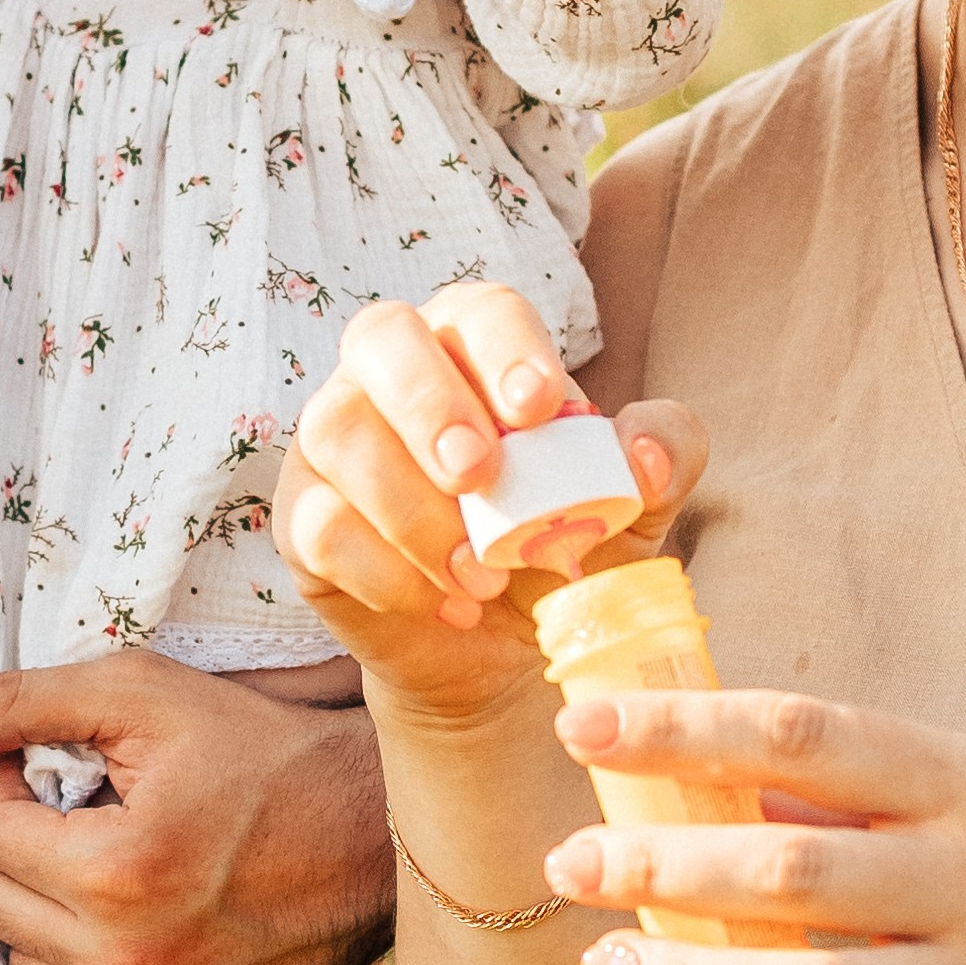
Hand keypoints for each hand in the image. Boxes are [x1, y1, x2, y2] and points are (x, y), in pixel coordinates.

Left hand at [0, 652, 391, 964]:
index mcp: (118, 870)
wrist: (382, 829)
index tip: (66, 774)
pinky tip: (110, 963)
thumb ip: (20, 705)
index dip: (15, 789)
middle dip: (24, 855)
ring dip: (53, 925)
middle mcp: (138, 963)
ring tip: (115, 879)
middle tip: (85, 823)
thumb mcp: (143, 694)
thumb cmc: (259, 748)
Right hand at [275, 279, 705, 724]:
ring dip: (415, 510)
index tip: (540, 407)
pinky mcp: (304, 520)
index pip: (478, 311)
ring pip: (339, 433)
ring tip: (483, 576)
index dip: (505, 348)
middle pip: (379, 337)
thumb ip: (661, 458)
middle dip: (429, 404)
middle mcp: (390, 374)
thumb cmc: (564, 548)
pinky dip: (388, 572)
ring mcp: (334, 443)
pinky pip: (320, 526)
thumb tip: (640, 451)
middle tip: (479, 474)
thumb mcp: (633, 508)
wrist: (506, 653)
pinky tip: (444, 604)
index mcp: (471, 345)